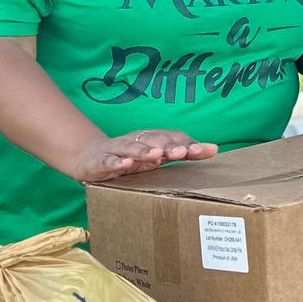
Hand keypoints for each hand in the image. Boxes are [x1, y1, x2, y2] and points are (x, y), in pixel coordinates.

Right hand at [69, 130, 217, 182]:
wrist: (89, 156)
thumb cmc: (130, 157)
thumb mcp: (157, 156)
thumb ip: (182, 152)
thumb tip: (213, 149)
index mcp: (152, 139)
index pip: (172, 137)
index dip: (187, 143)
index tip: (204, 150)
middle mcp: (137, 141)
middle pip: (155, 140)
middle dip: (170, 146)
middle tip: (184, 152)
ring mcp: (118, 149)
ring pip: (133, 147)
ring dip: (145, 151)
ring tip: (159, 155)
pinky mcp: (101, 160)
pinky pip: (109, 160)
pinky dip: (117, 161)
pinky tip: (126, 163)